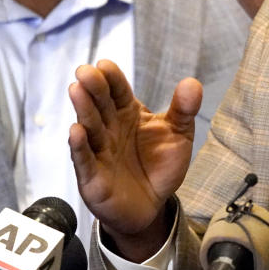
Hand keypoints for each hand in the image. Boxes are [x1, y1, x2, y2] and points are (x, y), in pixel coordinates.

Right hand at [68, 59, 201, 259]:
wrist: (153, 204)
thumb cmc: (161, 164)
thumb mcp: (179, 134)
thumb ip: (184, 109)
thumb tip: (192, 82)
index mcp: (128, 113)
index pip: (118, 91)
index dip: (111, 78)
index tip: (104, 65)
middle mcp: (109, 128)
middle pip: (100, 105)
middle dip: (93, 88)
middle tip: (85, 72)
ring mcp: (99, 151)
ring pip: (89, 127)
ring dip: (83, 110)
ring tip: (77, 91)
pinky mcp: (93, 177)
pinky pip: (84, 159)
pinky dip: (79, 146)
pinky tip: (76, 131)